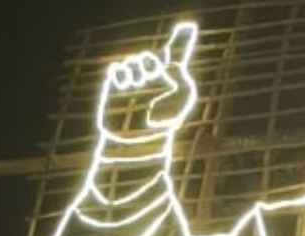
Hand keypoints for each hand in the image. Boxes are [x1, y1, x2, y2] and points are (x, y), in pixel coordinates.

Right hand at [97, 22, 198, 138]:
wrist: (139, 138)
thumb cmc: (164, 122)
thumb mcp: (182, 101)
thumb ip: (184, 80)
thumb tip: (174, 64)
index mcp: (170, 80)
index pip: (175, 55)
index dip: (181, 41)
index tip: (187, 28)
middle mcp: (152, 78)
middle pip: (150, 57)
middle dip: (151, 62)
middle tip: (155, 73)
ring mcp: (134, 81)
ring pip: (134, 61)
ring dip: (138, 70)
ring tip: (140, 86)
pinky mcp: (116, 86)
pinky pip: (118, 68)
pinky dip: (123, 74)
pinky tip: (127, 86)